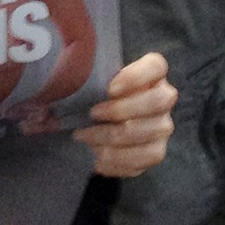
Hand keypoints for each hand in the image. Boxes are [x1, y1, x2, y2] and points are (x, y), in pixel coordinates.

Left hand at [71, 51, 175, 177]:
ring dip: (112, 136)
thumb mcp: (91, 81)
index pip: (156, 66)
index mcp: (151, 73)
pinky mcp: (156, 151)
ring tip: (84, 136)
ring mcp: (162, 126)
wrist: (97, 124)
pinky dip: (116, 158)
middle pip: (159, 101)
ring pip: (151, 132)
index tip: (109, 88)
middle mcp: (163, 98)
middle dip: (122, 109)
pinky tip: (95, 156)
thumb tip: (60, 87)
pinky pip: (144, 158)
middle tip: (92, 113)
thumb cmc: (95, 94)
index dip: (136, 77)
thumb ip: (85, 79)